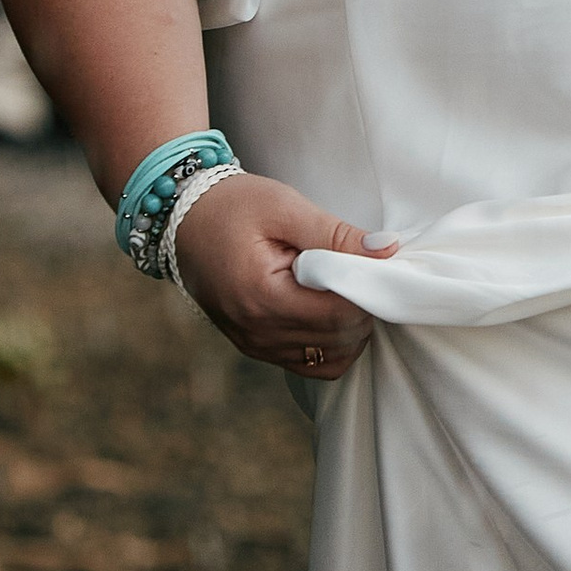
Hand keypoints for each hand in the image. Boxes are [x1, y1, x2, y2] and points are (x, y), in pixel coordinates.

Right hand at [167, 175, 394, 378]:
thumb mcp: (285, 207)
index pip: (340, 314)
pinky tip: (328, 307)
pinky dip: (331, 342)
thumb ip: (336, 234)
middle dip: (363, 307)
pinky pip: (311, 364)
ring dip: (350, 327)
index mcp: (262, 297)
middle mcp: (257, 333)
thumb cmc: (233, 207)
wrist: (183, 220)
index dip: (367, 290)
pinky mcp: (257, 349)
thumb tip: (387, 251)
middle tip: (361, 270)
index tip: (374, 262)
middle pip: (340, 338)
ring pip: (331, 358)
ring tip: (341, 285)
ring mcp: (256, 347)